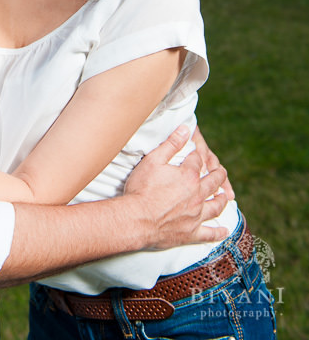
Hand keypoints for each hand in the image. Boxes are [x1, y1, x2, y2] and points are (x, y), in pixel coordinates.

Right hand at [124, 125, 228, 249]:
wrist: (136, 219)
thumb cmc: (142, 188)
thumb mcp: (153, 160)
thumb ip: (171, 144)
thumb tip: (185, 129)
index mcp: (189, 176)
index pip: (198, 161)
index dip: (197, 155)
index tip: (196, 152)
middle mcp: (197, 195)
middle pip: (213, 182)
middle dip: (218, 174)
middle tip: (221, 171)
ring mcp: (196, 215)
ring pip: (216, 206)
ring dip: (222, 199)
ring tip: (225, 196)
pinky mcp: (192, 233)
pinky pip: (210, 233)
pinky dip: (219, 232)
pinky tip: (224, 230)